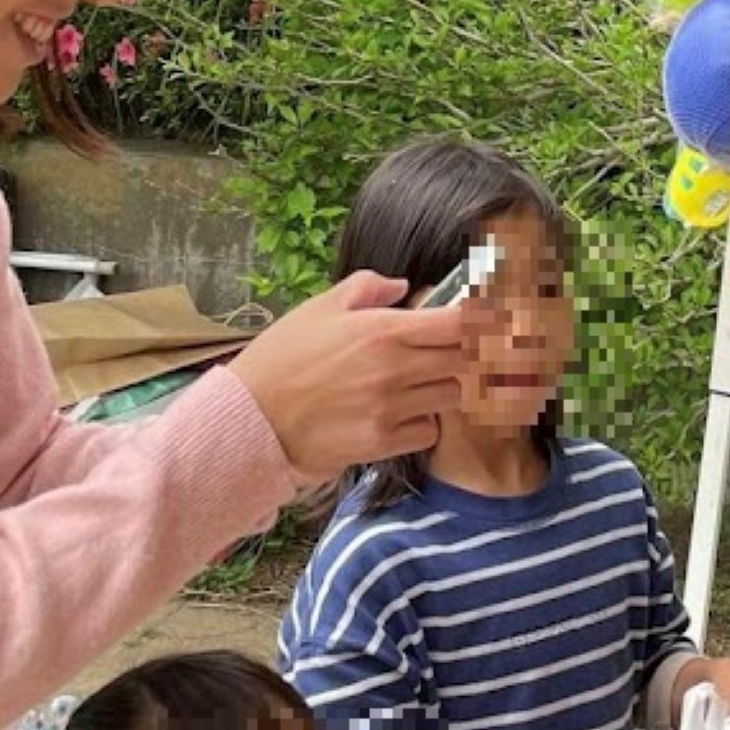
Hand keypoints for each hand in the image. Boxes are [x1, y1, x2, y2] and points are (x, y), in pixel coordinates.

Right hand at [231, 271, 481, 480]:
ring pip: (453, 396)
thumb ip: (367, 287)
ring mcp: (392, 409)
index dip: (479, 321)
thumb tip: (403, 286)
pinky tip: (406, 412)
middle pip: (467, 360)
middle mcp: (396, 369)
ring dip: (447, 386)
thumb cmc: (281, 358)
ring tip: (425, 381)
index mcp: (384, 330)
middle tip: (458, 351)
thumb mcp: (319, 308)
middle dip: (469, 354)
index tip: (479, 320)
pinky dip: (426, 421)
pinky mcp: (384, 443)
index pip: (460, 323)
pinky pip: (429, 431)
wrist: (250, 418)